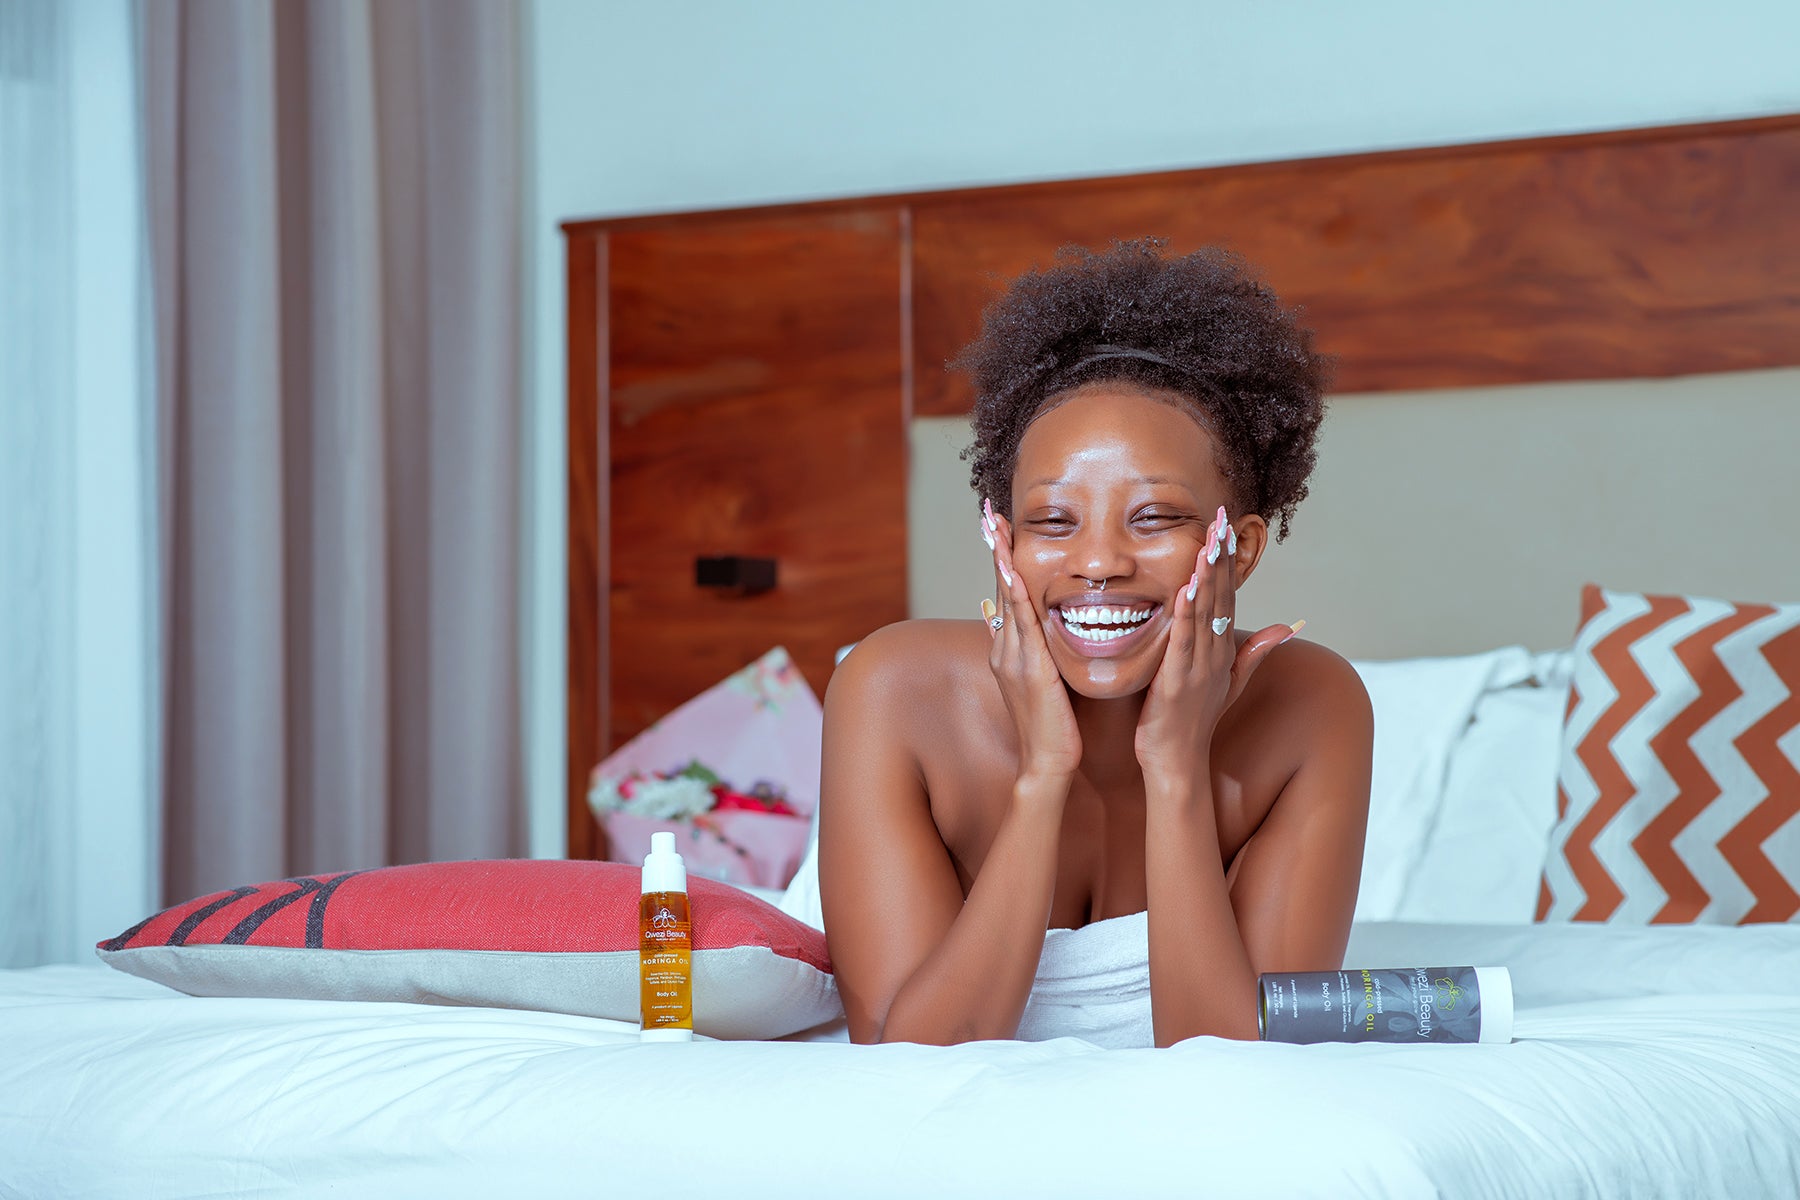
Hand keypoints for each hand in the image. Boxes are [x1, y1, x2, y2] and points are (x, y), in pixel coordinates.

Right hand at [981, 499, 1081, 785]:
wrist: (1047, 764)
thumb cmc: (1052, 726)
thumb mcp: (1043, 682)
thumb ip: (1039, 654)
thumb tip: (1039, 632)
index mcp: (1010, 651)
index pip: (1005, 595)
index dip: (1001, 560)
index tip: (998, 527)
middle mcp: (1005, 649)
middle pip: (999, 588)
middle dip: (994, 549)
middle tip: (989, 512)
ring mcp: (1012, 658)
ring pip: (1006, 600)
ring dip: (1001, 562)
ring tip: (995, 528)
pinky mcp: (1027, 669)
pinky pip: (1021, 625)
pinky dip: (1015, 596)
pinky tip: (1013, 573)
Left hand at [1134, 506, 1296, 783]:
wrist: (1177, 762)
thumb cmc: (1193, 721)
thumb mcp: (1228, 681)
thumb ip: (1253, 651)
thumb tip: (1287, 627)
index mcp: (1221, 651)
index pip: (1228, 597)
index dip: (1228, 562)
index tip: (1227, 527)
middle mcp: (1215, 655)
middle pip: (1221, 597)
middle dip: (1221, 557)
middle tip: (1221, 518)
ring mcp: (1199, 669)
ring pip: (1205, 615)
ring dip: (1207, 578)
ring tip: (1208, 544)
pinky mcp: (1177, 683)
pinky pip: (1183, 643)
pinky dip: (1186, 616)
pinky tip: (1186, 590)